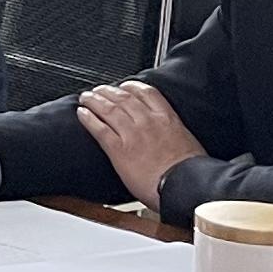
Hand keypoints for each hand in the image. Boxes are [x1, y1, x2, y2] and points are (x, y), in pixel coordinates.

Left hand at [74, 81, 205, 201]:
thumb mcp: (188, 142)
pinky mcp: (119, 150)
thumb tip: (172, 137)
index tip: (125, 86)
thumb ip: (175, 133)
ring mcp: (132, 134)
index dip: (132, 86)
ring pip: (109, 109)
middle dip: (108, 91)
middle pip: (124, 97)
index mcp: (167, 118)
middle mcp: (148, 121)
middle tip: (99, 90)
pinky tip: (82, 114)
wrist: (185, 185)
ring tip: (86, 97)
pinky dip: (88, 119)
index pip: (147, 92)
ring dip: (94, 100)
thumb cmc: (190, 171)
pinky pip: (100, 129)